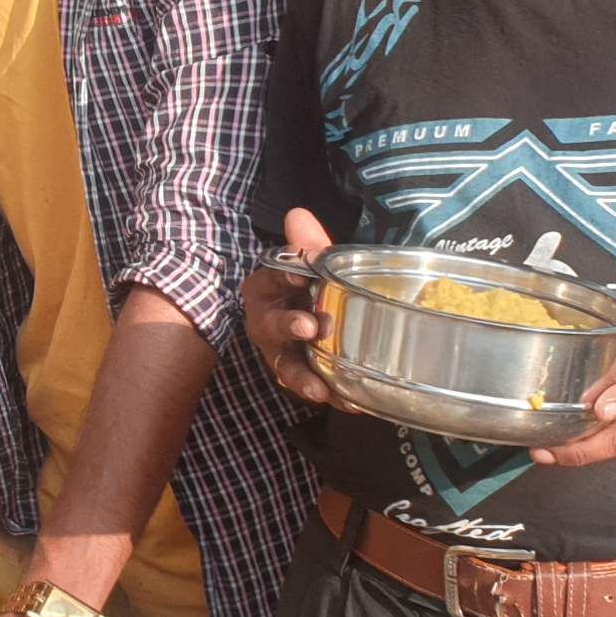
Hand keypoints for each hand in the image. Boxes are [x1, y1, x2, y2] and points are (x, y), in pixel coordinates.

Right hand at [243, 210, 336, 407]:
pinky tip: (349, 401)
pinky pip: (310, 388)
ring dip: (302, 376)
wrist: (305, 316)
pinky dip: (328, 395)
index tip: (303, 275)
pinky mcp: (299, 376)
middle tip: (310, 327)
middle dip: (288, 327)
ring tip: (319, 387)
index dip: (284, 278)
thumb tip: (298, 215)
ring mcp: (280, 353)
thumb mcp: (310, 264)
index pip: (270, 279)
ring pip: (284, 366)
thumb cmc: (307, 287)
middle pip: (270, 326)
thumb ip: (308, 244)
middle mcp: (266, 322)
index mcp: (266, 288)